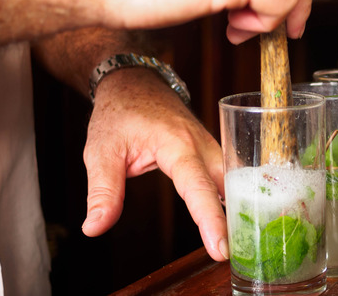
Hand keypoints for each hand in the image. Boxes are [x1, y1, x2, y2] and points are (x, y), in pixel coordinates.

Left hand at [81, 68, 228, 261]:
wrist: (135, 83)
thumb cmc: (119, 113)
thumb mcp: (101, 150)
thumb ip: (103, 191)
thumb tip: (95, 227)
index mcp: (177, 144)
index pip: (197, 186)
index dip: (209, 219)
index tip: (220, 247)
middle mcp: (202, 145)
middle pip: (227, 187)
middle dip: (234, 220)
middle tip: (235, 253)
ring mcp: (211, 147)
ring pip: (234, 183)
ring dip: (238, 210)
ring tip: (242, 244)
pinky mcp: (213, 153)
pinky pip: (230, 179)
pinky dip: (234, 200)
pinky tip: (238, 222)